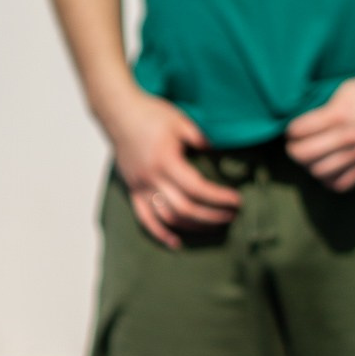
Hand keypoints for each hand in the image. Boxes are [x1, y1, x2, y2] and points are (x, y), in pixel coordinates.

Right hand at [106, 86, 238, 246]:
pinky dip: (160, 234)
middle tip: (231, 216)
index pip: (197, 188)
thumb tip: (217, 153)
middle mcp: (152, 179)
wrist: (118, 113)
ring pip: (168, 218)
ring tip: (213, 226)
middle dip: (211, 216)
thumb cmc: (151, 114)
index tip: (236, 200)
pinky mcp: (133, 192)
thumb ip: (199, 137)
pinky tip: (176, 242)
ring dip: (192, 227)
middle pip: (185, 209)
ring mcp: (141, 188)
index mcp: (166, 161)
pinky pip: (145, 220)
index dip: (218, 198)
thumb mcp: (180, 120)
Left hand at [285, 70, 354, 192]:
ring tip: (309, 159)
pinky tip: (326, 172)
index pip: (303, 129)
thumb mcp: (347, 89)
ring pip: (320, 171)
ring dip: (309, 167)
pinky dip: (328, 181)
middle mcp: (348, 136)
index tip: (290, 132)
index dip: (291, 132)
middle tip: (293, 148)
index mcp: (341, 113)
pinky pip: (341, 183)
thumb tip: (304, 125)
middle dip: (294, 152)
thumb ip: (326, 108)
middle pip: (307, 154)